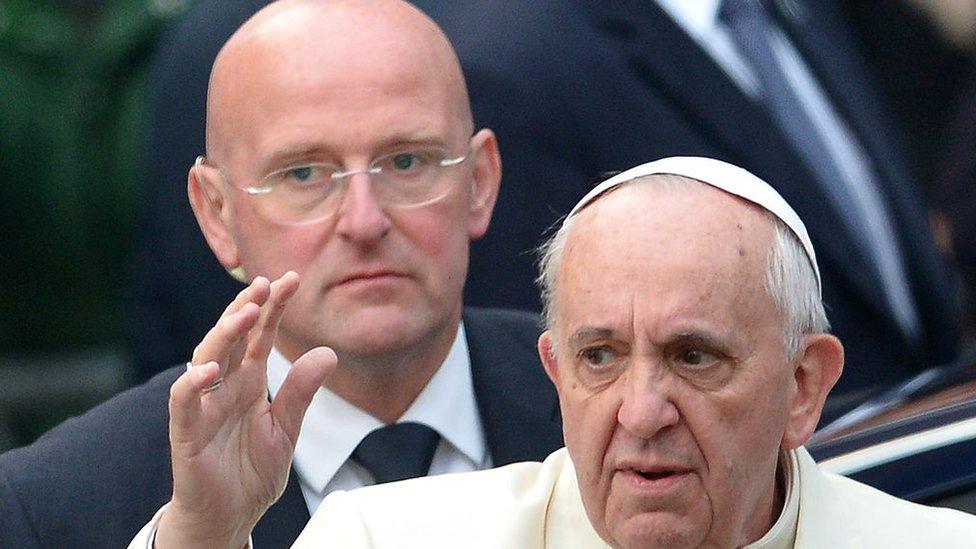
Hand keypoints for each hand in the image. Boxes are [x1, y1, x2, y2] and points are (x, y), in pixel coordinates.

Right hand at [155, 272, 336, 547]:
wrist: (229, 517)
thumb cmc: (251, 471)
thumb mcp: (286, 429)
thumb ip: (301, 392)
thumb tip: (327, 353)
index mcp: (248, 381)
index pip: (260, 336)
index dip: (273, 307)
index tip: (291, 279)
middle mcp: (224, 386)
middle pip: (231, 337)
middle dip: (246, 308)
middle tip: (265, 284)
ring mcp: (203, 407)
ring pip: (206, 359)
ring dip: (223, 334)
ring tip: (244, 313)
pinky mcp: (186, 433)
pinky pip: (184, 402)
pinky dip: (192, 384)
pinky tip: (209, 369)